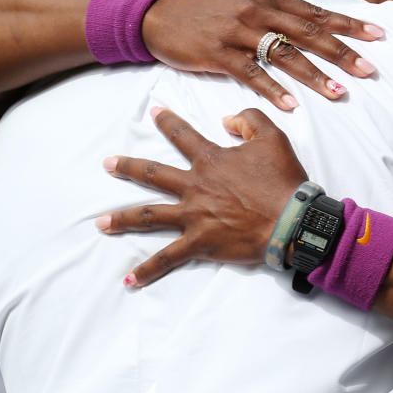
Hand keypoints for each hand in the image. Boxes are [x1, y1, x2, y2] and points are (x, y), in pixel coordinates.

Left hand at [96, 107, 308, 286]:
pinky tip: (129, 281)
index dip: (167, 121)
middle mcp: (194, 186)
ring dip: (123, 219)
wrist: (291, 220)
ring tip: (101, 223)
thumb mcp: (273, 137)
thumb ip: (248, 120)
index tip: (154, 112)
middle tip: (108, 164)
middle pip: (153, 174)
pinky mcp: (199, 243)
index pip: (182, 135)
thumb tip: (226, 120)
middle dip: (128, 167)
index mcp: (211, 160)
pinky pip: (168, 258)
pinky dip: (148, 270)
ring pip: (150, 215)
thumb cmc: (283, 180)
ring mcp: (193, 216)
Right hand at [142, 0, 383, 110]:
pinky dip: (273, 90)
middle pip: (308, 34)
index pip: (315, 13)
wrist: (159, 14)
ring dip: (314, 76)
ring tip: (339, 92)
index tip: (377, 36)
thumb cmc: (205, 8)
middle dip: (341, 52)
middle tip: (368, 70)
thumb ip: (274, 7)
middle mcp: (257, 11)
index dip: (347, 24)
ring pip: (284, 55)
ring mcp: (238, 32)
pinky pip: (251, 74)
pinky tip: (292, 105)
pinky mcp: (218, 53)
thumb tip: (308, 19)